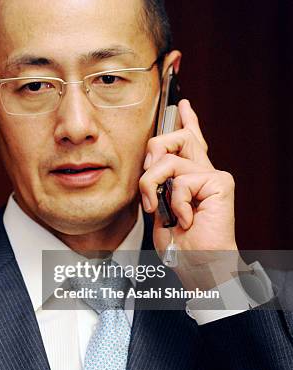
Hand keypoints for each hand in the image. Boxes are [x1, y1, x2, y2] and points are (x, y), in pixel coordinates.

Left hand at [139, 100, 237, 285]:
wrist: (199, 266)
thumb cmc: (182, 245)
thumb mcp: (159, 208)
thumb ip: (157, 183)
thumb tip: (149, 166)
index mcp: (191, 177)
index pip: (190, 141)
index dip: (187, 121)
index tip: (183, 103)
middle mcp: (204, 172)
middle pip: (174, 138)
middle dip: (151, 154)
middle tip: (149, 183)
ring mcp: (213, 176)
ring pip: (168, 161)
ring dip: (153, 187)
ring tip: (160, 210)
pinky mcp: (219, 183)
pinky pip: (181, 181)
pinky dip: (175, 204)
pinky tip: (185, 218)